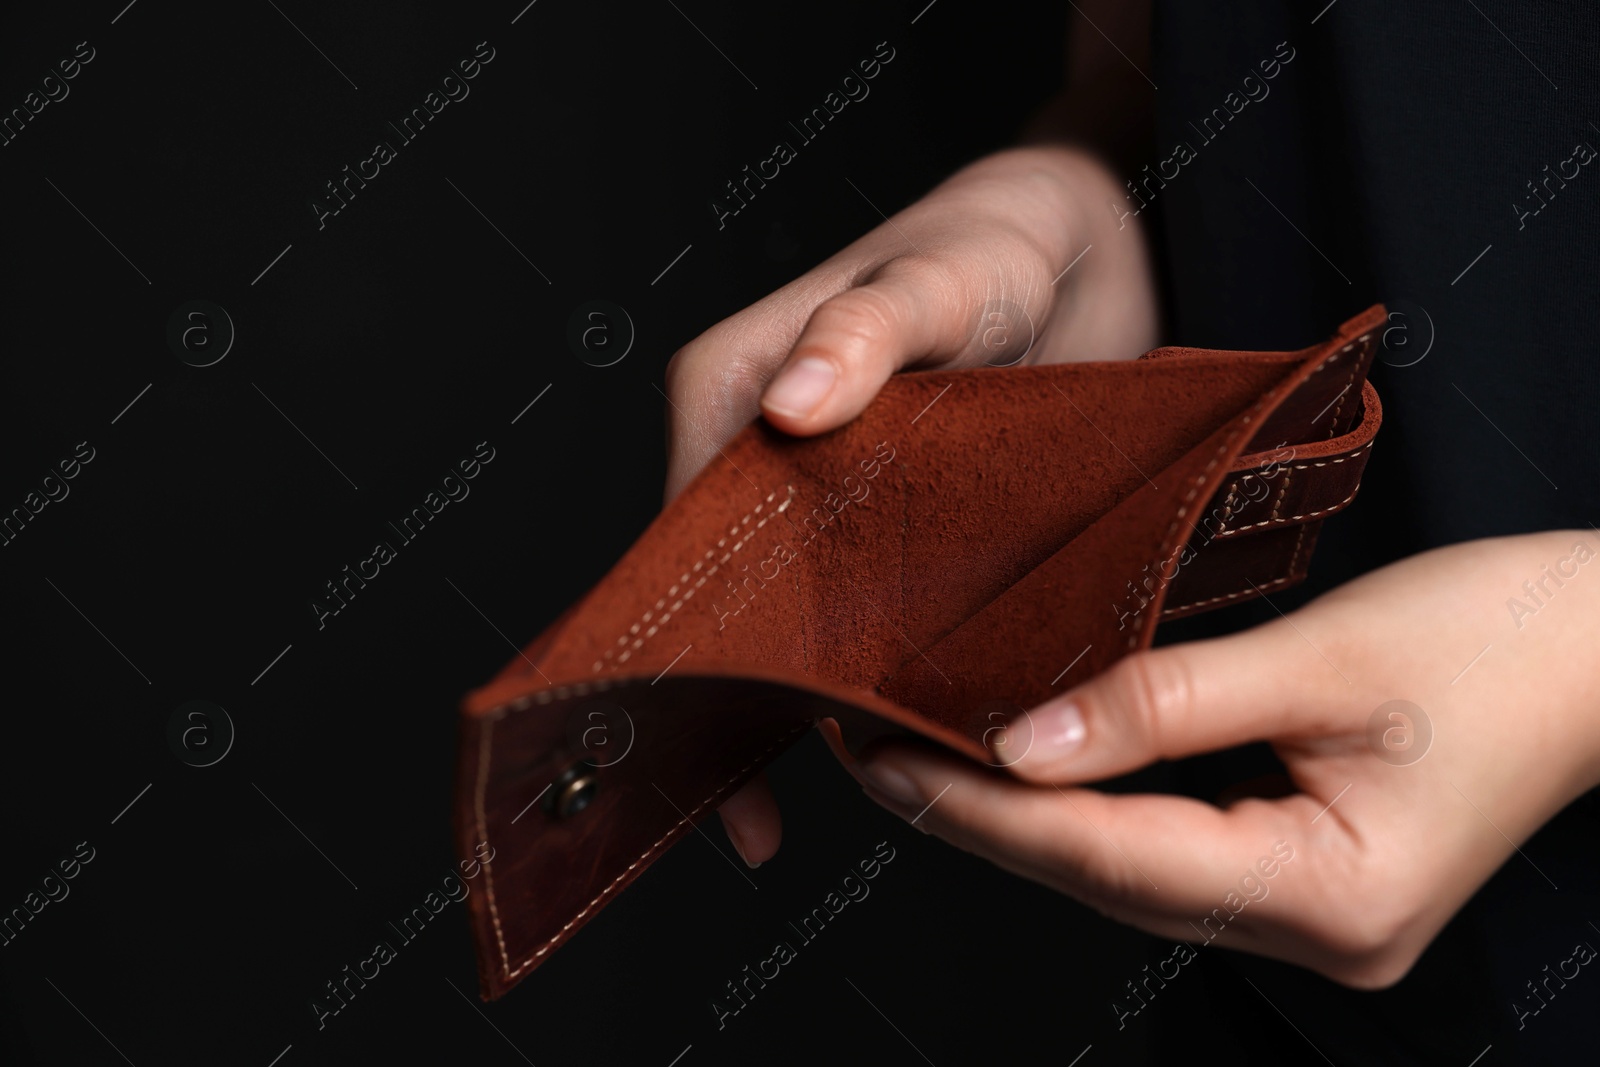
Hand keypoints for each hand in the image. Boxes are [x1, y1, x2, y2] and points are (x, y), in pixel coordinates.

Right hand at [662, 145, 1160, 865]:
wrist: (1088, 251)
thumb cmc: (997, 241)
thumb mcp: (938, 276)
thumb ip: (865, 332)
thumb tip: (790, 406)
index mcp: (728, 386)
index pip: (677, 530)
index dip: (685, 637)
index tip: (705, 734)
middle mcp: (753, 444)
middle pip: (717, 589)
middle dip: (730, 697)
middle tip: (750, 816)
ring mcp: (812, 489)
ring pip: (778, 612)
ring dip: (792, 700)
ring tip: (802, 804)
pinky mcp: (871, 517)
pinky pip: (843, 606)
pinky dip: (853, 671)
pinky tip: (879, 738)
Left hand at [852, 531, 1599, 986]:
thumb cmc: (1499, 642)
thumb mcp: (1320, 657)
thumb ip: (1164, 702)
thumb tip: (1024, 740)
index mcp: (1331, 896)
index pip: (1111, 856)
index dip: (986, 810)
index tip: (886, 761)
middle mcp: (1318, 930)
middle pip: (1109, 878)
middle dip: (986, 819)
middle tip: (873, 755)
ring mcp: (1316, 914)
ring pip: (1133, 872)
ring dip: (1029, 817)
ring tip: (923, 757)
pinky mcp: (1311, 876)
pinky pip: (1174, 851)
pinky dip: (1096, 809)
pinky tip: (1030, 769)